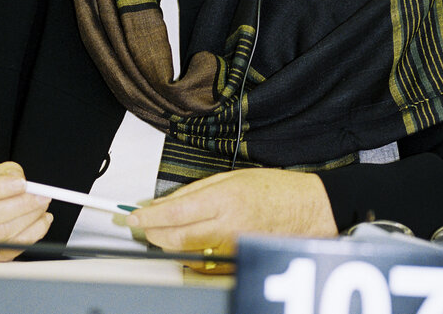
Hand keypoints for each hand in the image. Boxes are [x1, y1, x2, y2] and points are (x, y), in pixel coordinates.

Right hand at [0, 162, 52, 261]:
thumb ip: (6, 172)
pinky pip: (11, 249)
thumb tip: (20, 180)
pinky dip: (32, 234)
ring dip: (28, 220)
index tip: (23, 184)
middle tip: (41, 196)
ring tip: (42, 206)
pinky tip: (42, 220)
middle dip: (20, 205)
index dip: (0, 188)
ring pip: (0, 235)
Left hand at [125, 169, 337, 272]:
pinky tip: (192, 243)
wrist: (309, 210)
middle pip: (175, 239)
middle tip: (144, 224)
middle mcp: (226, 228)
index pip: (174, 213)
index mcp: (224, 200)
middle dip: (153, 233)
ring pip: (186, 255)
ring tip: (166, 231)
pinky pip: (205, 266)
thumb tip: (167, 203)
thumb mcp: (233, 177)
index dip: (148, 216)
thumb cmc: (276, 189)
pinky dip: (192, 256)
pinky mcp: (238, 265)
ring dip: (170, 244)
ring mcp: (232, 250)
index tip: (134, 215)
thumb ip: (197, 190)